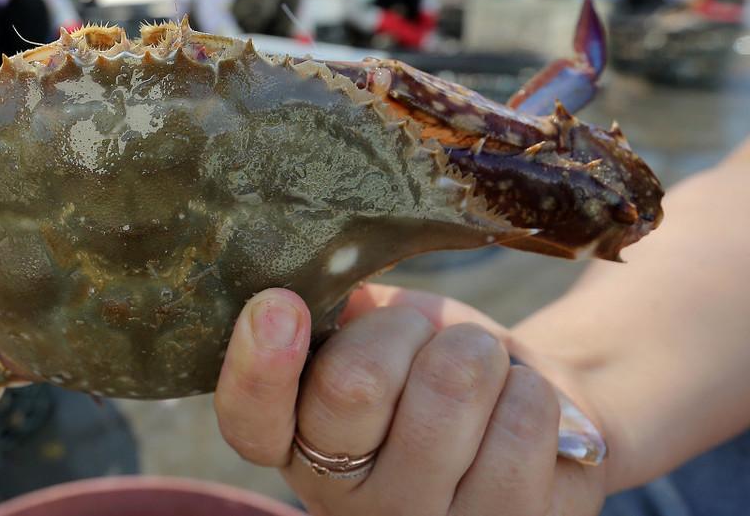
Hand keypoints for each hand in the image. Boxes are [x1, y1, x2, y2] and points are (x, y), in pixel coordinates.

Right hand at [214, 284, 606, 515]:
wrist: (521, 405)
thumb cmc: (432, 361)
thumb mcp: (375, 331)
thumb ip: (345, 316)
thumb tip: (336, 285)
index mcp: (296, 441)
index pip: (251, 420)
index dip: (259, 365)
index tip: (280, 303)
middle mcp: (345, 497)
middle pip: (354, 383)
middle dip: (401, 328)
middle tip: (421, 335)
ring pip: (450, 388)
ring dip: (474, 353)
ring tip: (477, 371)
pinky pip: (521, 420)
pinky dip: (528, 388)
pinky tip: (515, 408)